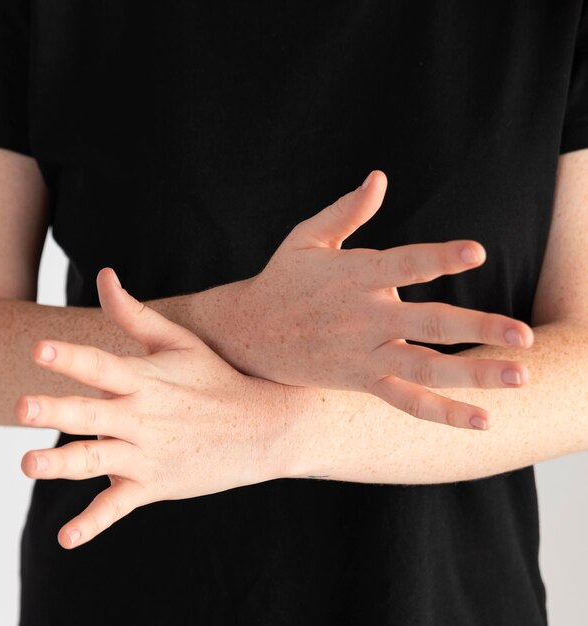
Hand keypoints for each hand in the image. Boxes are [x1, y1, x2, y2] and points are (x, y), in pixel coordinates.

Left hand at [15, 269, 285, 548]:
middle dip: (58, 410)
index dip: (72, 357)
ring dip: (63, 465)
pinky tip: (66, 538)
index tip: (40, 349)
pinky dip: (93, 524)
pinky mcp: (154, 485)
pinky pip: (118, 507)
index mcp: (147, 381)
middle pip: (92, 414)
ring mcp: (148, 455)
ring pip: (97, 461)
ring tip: (29, 464)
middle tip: (23, 408)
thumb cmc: (217, 379)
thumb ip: (134, 313)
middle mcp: (143, 418)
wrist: (262, 427)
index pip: (103, 365)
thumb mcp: (180, 342)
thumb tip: (104, 275)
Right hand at [214, 170, 532, 426]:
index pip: (404, 264)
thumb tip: (380, 177)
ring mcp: (364, 353)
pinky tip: (482, 419)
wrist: (247, 333)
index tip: (476, 253)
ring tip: (519, 378)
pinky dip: (444, 412)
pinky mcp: (360, 380)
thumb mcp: (306, 238)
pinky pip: (406, 401)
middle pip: (428, 324)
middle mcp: (364, 317)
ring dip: (474, 374)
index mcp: (354, 275)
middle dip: (478, 328)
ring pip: (425, 367)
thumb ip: (346, 210)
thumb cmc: (281, 280)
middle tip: (523, 336)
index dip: (439, 258)